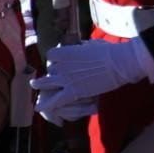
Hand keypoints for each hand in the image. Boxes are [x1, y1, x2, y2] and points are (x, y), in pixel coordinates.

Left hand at [31, 38, 153, 124]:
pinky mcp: (73, 92)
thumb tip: (76, 47)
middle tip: (59, 74)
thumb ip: (78, 48)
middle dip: (54, 71)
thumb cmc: (108, 51)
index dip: (55, 58)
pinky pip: (55, 101)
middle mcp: (61, 65)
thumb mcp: (90, 44)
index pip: (51, 55)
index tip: (60, 60)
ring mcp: (66, 80)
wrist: (119, 63)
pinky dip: (46, 105)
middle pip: (50, 69)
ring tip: (34, 85)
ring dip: (39, 84)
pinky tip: (38, 107)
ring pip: (45, 83)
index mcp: (65, 52)